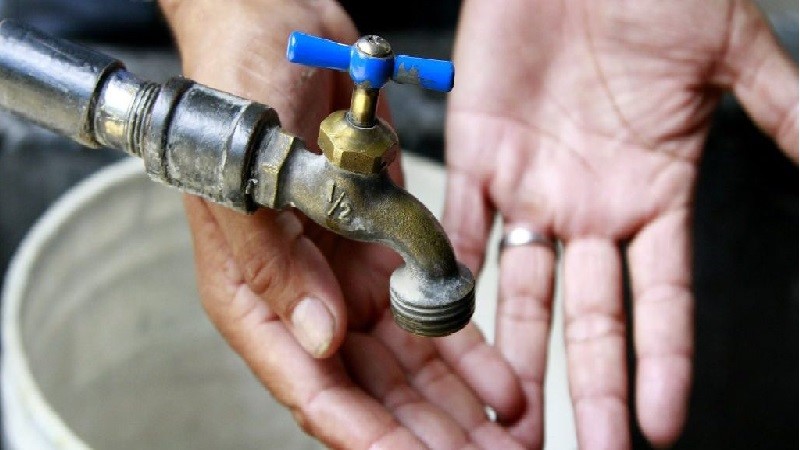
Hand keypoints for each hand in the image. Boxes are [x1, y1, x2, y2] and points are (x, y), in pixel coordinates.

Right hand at [159, 1, 526, 447]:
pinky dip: (470, 351)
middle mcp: (304, 297)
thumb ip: (274, 265)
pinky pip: (433, 312)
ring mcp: (348, 276)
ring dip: (457, 407)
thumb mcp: (244, 177)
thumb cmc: (238, 91)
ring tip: (508, 440)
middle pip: (370, 393)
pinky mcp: (387, 248)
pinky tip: (505, 385)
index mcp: (256, 294)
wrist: (274, 25)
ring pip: (409, 365)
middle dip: (426, 438)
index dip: (368, 437)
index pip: (313, 389)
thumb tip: (318, 340)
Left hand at [443, 0, 796, 447]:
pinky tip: (447, 327)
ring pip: (519, 288)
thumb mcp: (729, 51)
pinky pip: (457, 227)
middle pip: (590, 315)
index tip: (659, 423)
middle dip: (587, 384)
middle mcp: (588, 204)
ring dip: (514, 351)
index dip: (662, 362)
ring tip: (507, 413)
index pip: (662, 299)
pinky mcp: (475, 154)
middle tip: (588, 448)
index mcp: (652, 191)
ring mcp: (529, 185)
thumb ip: (783, 110)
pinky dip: (450, 275)